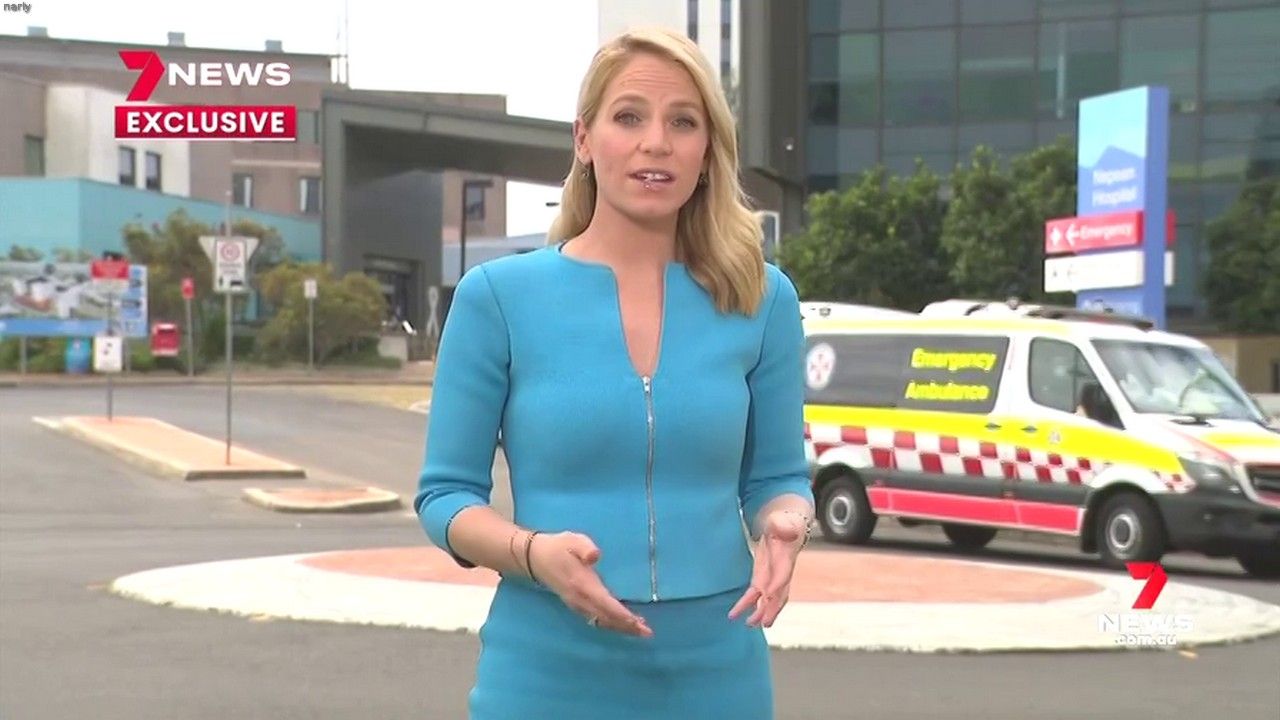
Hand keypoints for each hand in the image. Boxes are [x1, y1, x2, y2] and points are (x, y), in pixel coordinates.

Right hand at [528, 531, 652, 638]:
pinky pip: (595, 619)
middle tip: (647, 632)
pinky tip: (622, 624)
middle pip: (605, 617)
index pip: (605, 603)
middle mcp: (579, 599)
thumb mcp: (572, 540)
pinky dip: (610, 623)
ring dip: (620, 627)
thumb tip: (595, 556)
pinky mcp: (576, 605)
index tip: (637, 621)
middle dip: (626, 626)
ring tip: (640, 630)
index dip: (621, 614)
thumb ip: (585, 547)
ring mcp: (577, 604)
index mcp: (581, 584)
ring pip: (601, 621)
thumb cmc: (558, 547)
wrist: (534, 558)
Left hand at [727, 509, 807, 627]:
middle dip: (772, 608)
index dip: (776, 585)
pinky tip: (736, 614)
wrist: (785, 528)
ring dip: (760, 612)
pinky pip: (756, 595)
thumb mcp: (782, 522)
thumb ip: (782, 525)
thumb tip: (780, 526)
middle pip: (778, 594)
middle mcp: (781, 572)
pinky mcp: (763, 578)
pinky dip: (747, 605)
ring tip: (750, 624)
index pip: (783, 574)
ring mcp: (773, 577)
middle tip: (764, 622)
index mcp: (785, 558)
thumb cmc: (783, 524)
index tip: (768, 595)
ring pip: (768, 599)